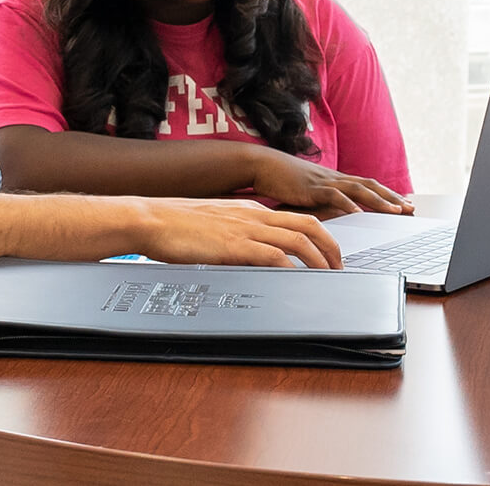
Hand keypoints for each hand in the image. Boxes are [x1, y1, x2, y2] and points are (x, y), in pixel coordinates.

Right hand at [133, 198, 343, 268]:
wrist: (150, 218)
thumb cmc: (175, 223)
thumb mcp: (215, 224)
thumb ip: (236, 235)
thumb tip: (248, 253)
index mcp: (250, 209)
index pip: (297, 219)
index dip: (320, 236)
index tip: (328, 254)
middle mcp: (254, 215)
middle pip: (308, 225)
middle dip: (331, 247)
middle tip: (339, 267)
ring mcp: (245, 229)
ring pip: (298, 239)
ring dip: (319, 259)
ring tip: (328, 277)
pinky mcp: (233, 246)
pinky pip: (273, 255)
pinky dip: (291, 267)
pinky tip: (298, 279)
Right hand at [247, 149, 412, 215]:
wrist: (262, 165)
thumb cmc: (282, 181)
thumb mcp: (307, 193)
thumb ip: (321, 204)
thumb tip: (333, 217)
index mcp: (335, 180)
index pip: (367, 186)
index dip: (387, 195)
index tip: (404, 204)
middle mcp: (334, 178)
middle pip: (370, 186)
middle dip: (392, 197)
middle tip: (411, 208)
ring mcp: (324, 181)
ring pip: (358, 189)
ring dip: (379, 200)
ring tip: (395, 210)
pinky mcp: (310, 186)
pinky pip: (333, 195)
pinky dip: (347, 204)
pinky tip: (358, 213)